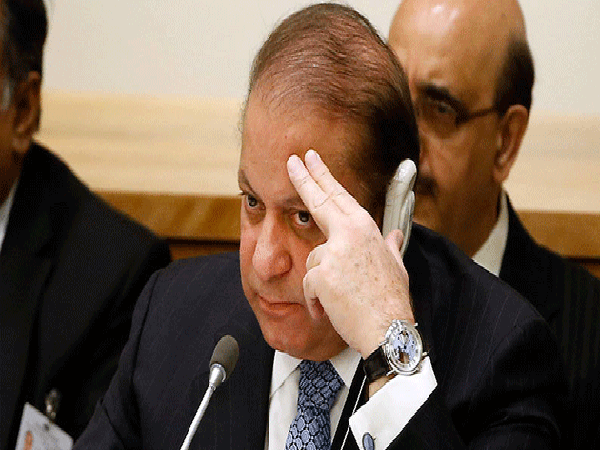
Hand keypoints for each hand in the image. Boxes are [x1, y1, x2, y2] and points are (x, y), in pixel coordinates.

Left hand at [287, 149, 413, 357]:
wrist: (387, 332)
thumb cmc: (390, 301)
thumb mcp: (396, 267)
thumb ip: (390, 246)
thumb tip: (395, 234)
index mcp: (365, 229)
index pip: (339, 195)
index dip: (323, 175)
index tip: (310, 159)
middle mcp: (349, 234)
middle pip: (318, 201)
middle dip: (304, 178)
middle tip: (292, 160)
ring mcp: (334, 253)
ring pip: (313, 260)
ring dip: (322, 283)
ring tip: (342, 299)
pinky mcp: (321, 275)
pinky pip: (310, 285)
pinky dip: (318, 301)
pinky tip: (333, 309)